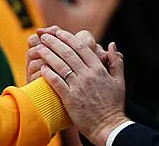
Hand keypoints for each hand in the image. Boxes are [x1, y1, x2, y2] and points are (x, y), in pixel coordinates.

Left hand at [38, 29, 128, 144]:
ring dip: (48, 55)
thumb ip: (116, 62)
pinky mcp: (70, 99)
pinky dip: (48, 74)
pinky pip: (57, 83)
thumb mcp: (120, 81)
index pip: (81, 48)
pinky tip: (41, 67)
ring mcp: (78, 87)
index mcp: (99, 69)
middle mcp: (88, 76)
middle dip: (54, 42)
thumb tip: (112, 44)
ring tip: (39, 47)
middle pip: (68, 54)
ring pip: (60, 66)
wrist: (109, 127)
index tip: (58, 32)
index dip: (68, 38)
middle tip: (44, 35)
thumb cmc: (114, 104)